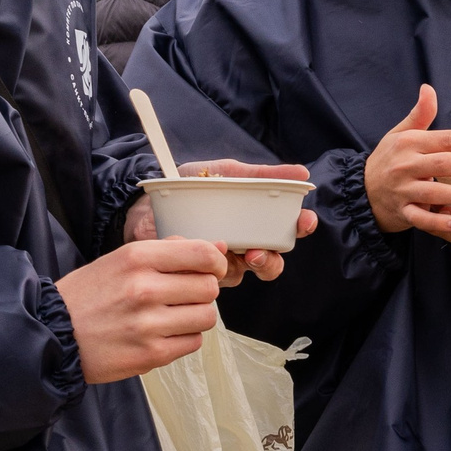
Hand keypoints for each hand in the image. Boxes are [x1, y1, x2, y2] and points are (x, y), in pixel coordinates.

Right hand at [57, 237, 228, 382]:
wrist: (53, 333)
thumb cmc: (90, 294)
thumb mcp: (123, 259)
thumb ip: (171, 250)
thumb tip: (219, 248)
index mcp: (137, 258)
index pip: (203, 254)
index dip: (215, 263)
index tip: (210, 269)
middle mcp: (143, 289)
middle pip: (209, 288)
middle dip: (202, 291)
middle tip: (181, 296)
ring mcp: (148, 324)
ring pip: (207, 317)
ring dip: (195, 316)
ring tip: (170, 316)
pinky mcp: (151, 355)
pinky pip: (194, 342)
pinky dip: (184, 338)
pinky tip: (161, 333)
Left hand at [124, 159, 320, 285]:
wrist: (146, 201)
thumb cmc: (191, 184)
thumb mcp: (228, 172)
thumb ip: (263, 174)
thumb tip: (302, 173)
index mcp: (256, 219)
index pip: (288, 228)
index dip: (301, 227)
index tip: (304, 221)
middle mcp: (245, 243)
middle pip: (273, 260)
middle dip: (273, 259)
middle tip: (259, 252)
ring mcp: (224, 260)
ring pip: (247, 274)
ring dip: (245, 267)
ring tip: (237, 256)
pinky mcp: (202, 273)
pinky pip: (216, 278)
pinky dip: (214, 267)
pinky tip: (205, 253)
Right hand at [364, 84, 450, 236]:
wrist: (360, 191)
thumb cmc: (387, 160)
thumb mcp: (399, 134)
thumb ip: (419, 114)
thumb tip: (428, 89)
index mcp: (410, 143)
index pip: (447, 139)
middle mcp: (406, 165)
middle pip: (445, 164)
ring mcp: (403, 190)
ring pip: (435, 192)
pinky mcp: (402, 212)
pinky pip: (422, 218)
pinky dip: (439, 222)